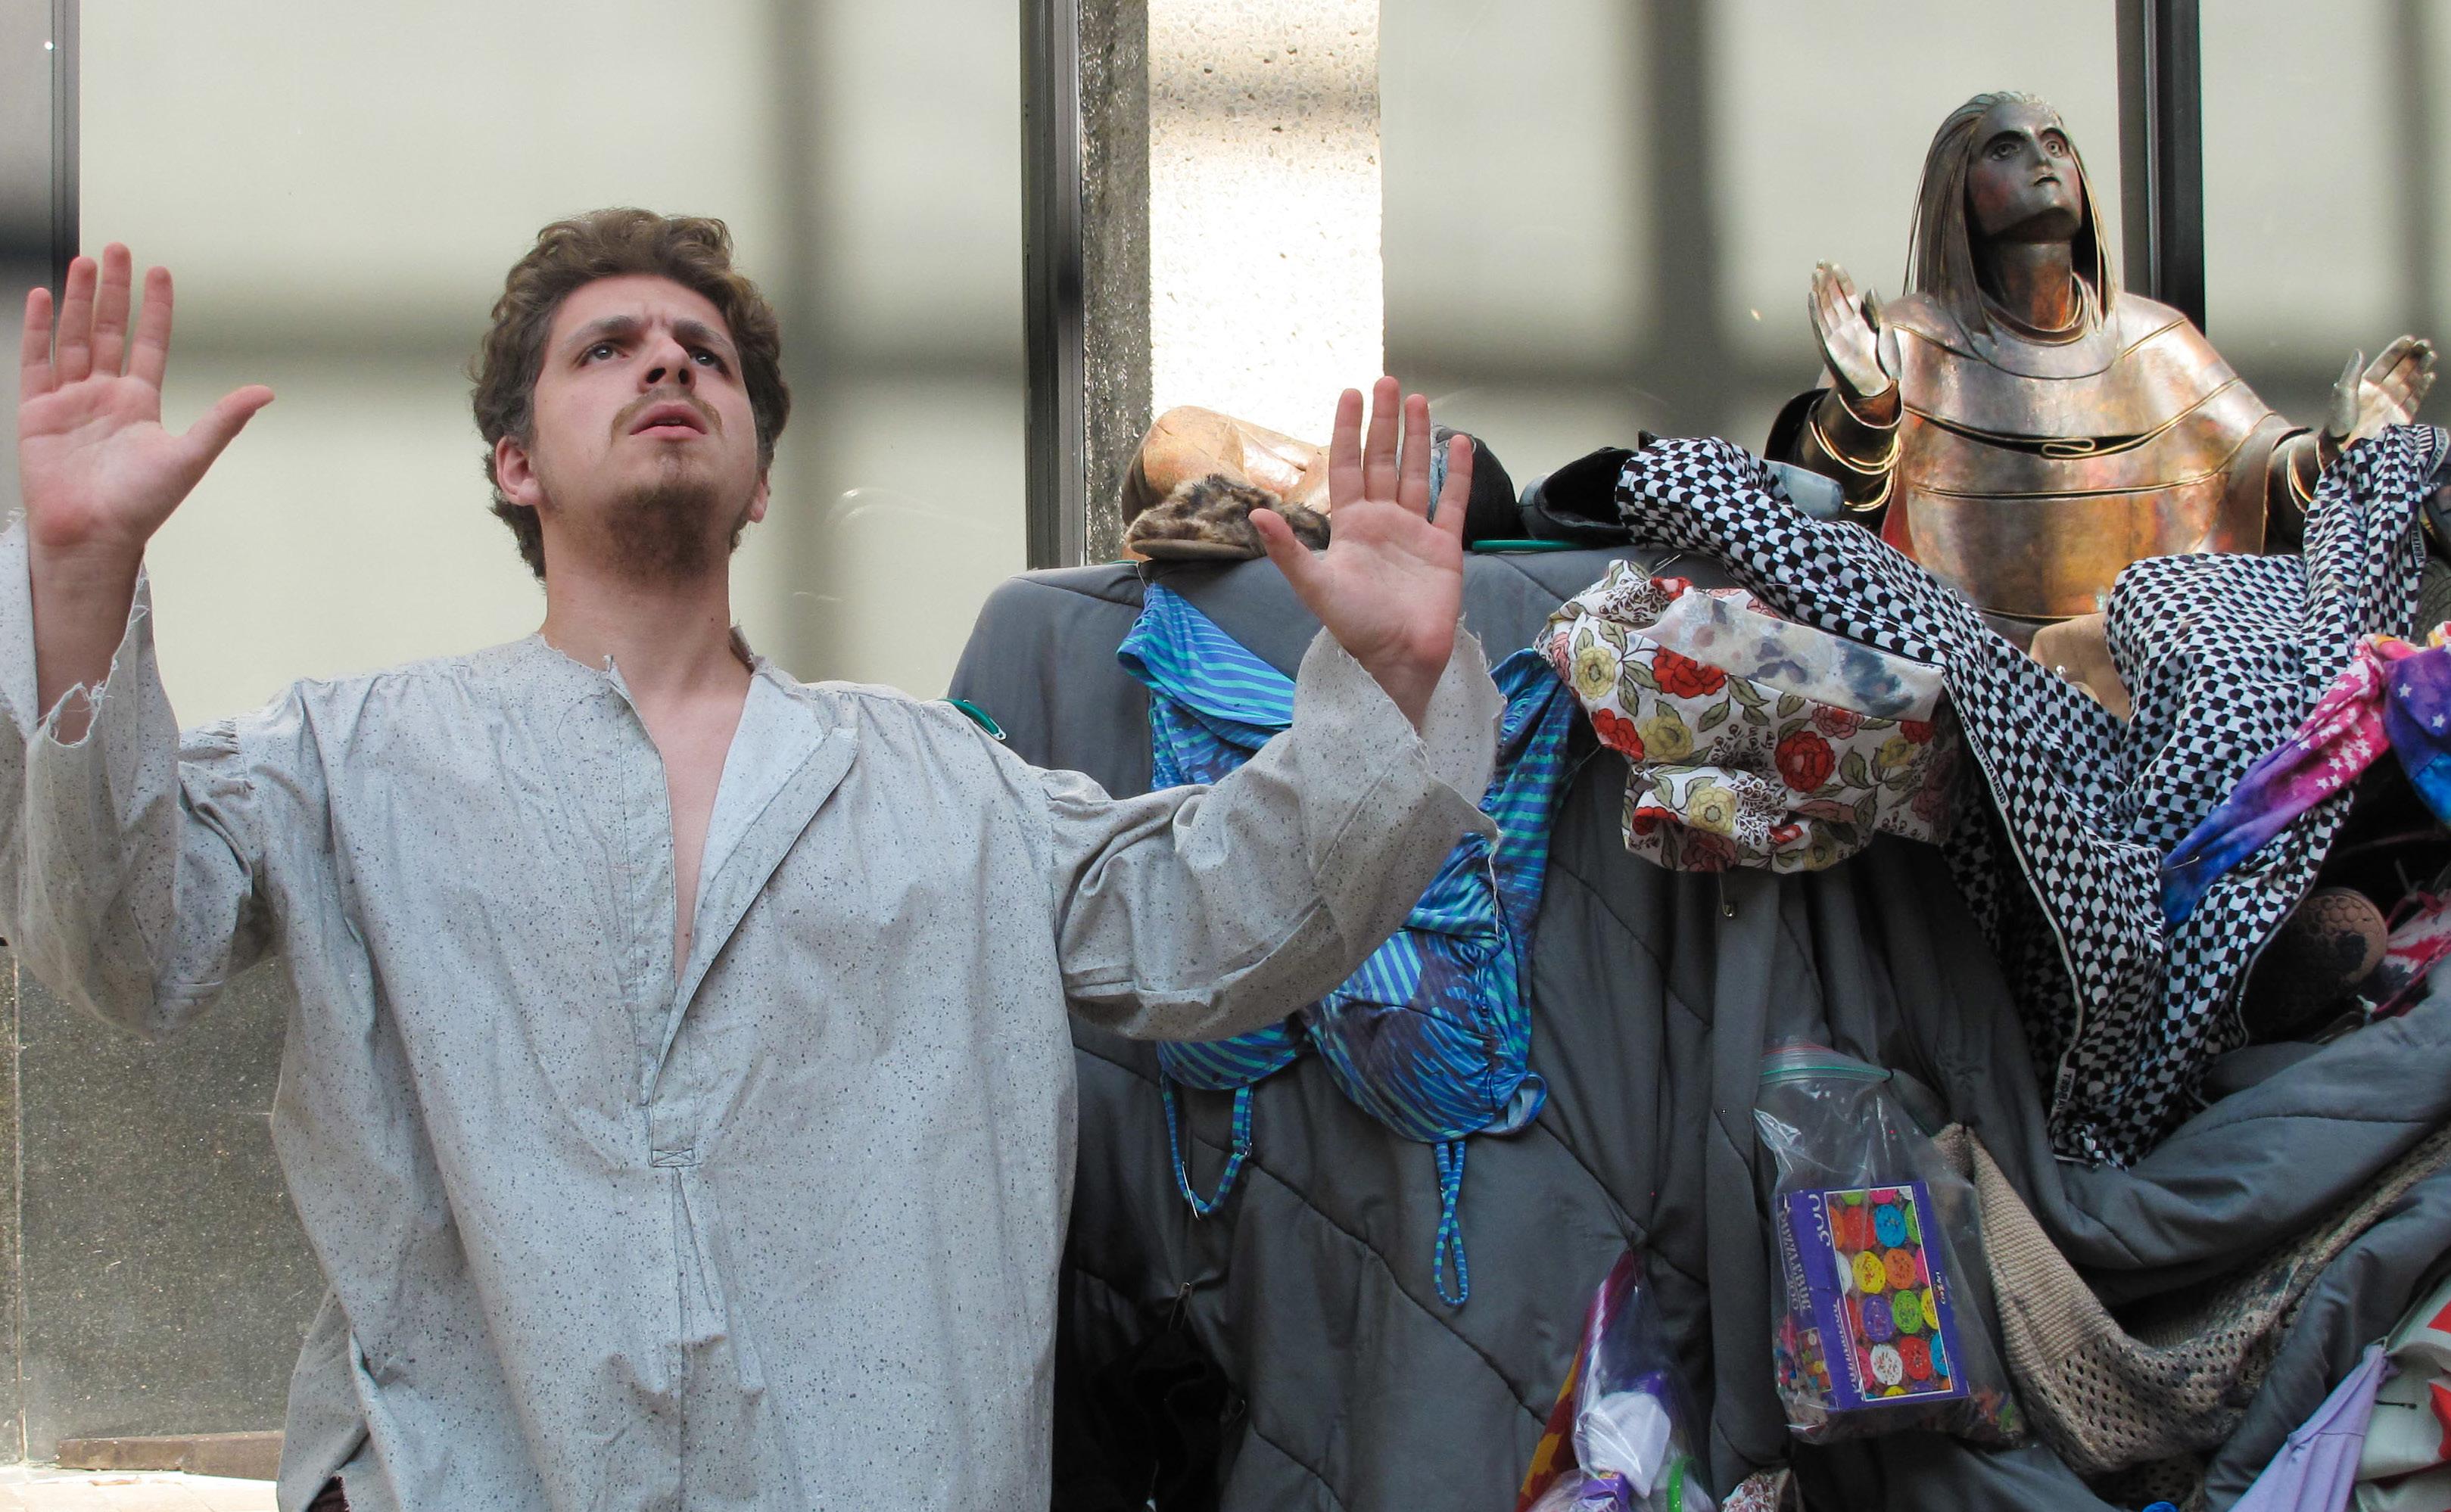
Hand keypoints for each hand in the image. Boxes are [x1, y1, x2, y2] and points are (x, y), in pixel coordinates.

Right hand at [18, 245, 271, 570]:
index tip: (159, 272)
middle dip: (112, 290)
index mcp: (142, 403)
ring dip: (78, 300)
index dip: (156, 308)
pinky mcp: (37, 410)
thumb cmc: (141, 505)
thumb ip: (224, 420)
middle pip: (109, 330)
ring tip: (83, 262)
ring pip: (74, 337)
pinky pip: (36, 360)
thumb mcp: (190, 456)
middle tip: (116, 250)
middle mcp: (106, 396)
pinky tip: (43, 297)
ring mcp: (70, 400)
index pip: (151, 342)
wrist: (93, 535)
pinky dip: (38, 328)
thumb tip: (265, 392)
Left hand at [1251, 378, 1469, 727]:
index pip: (1347, 466)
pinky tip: (1459, 444)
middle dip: (1385, 422)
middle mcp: (1382, 521)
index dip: (1348, 431)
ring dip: (1417, 438)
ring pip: (1415, 472)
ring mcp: (1414, 531)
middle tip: (1388, 381)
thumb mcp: (1314, 586)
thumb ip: (1288, 549)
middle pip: (1382, 460)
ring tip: (1419, 400)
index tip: (1351, 394)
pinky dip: (1456, 474)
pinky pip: (1451, 502)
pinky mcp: (1444, 547)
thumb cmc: (1355, 627)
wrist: (1397, 659)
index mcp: (1350, 526)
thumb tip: (1257, 514)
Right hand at [1807, 261, 1898, 410]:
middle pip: (1834, 297)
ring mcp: (1837, 333)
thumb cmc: (1885, 361)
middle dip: (1827, 280)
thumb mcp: (1886, 331)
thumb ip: (1877, 310)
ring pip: (1826, 307)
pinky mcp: (1829, 345)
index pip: (1849, 294)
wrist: (1877, 386)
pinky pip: (1820, 324)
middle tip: (1819, 262)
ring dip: (1820, 290)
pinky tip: (1812, 296)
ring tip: (1815, 274)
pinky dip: (1815, 310)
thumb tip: (1870, 288)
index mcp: (1862, 320)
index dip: (1842, 279)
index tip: (1835, 264)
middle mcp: (1847, 324)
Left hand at [2324, 335, 2435, 454]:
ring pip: (2410, 381)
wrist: (2344, 447)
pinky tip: (2429, 376)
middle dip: (2414, 356)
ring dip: (2421, 368)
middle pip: (2401, 370)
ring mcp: (2392, 404)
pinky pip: (2415, 399)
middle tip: (2425, 344)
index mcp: (2366, 385)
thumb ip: (2352, 373)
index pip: (2385, 363)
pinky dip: (2423, 387)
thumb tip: (2359, 351)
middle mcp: (2381, 392)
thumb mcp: (2343, 394)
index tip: (2410, 339)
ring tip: (2431, 355)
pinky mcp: (2400, 417)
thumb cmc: (2338, 422)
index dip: (2397, 351)